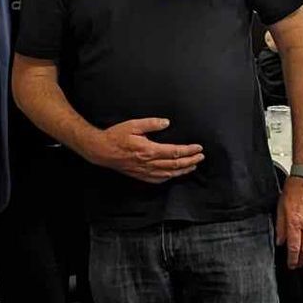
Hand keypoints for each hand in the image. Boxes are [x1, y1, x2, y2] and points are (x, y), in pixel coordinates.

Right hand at [87, 118, 203, 183]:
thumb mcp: (133, 125)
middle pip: (175, 165)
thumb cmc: (116, 136)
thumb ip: (151, 124)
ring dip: (183, 170)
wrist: (101, 151)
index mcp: (149, 150)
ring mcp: (144, 171)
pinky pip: (158, 180)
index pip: (174, 152)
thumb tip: (166, 122)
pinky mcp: (140, 175)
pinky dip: (169, 177)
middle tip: (201, 157)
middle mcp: (148, 163)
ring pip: (168, 174)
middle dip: (190, 161)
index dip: (188, 151)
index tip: (198, 148)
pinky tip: (174, 174)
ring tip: (193, 166)